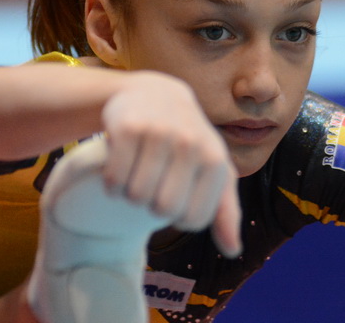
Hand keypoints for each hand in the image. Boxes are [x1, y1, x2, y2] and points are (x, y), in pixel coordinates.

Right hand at [100, 71, 242, 257]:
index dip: (180, 215)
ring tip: (138, 171)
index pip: (193, 220)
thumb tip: (232, 251)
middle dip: (153, 204)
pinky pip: (113, 179)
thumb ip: (225, 211)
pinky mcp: (127, 127)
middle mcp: (189, 144)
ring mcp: (158, 133)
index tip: (177, 193)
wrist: (155, 94)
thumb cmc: (188, 140)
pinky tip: (121, 164)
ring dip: (131, 192)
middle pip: (162, 210)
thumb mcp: (214, 170)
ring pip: (135, 196)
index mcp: (215, 160)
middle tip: (154, 182)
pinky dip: (113, 182)